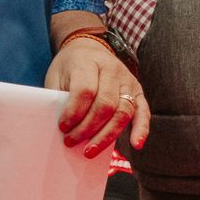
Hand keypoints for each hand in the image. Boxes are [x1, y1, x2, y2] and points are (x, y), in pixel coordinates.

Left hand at [44, 38, 148, 156]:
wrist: (88, 49)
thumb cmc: (69, 68)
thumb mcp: (56, 76)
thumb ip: (58, 99)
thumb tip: (63, 130)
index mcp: (88, 62)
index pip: (85, 90)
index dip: (73, 113)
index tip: (62, 127)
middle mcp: (111, 69)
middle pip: (105, 104)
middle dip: (87, 128)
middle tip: (71, 141)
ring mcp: (128, 80)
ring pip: (123, 112)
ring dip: (106, 135)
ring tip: (90, 150)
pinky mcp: (138, 91)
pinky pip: (143, 111)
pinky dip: (141, 129)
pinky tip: (136, 144)